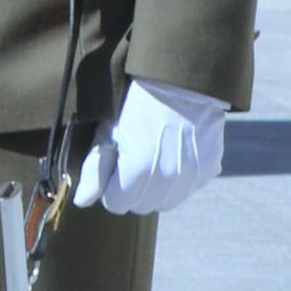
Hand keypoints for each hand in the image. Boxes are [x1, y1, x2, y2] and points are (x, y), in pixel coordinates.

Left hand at [75, 79, 229, 215]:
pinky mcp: (208, 170)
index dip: (109, 188)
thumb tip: (82, 201)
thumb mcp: (107, 133)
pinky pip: (186, 190)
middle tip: (131, 161)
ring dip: (155, 189)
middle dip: (131, 190)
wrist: (179, 84)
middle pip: (140, 206)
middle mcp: (168, 178)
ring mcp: (191, 175)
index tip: (113, 169)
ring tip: (152, 159)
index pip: (116, 204)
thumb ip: (94, 170)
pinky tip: (172, 156)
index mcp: (138, 169)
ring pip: (164, 202)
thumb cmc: (136, 106)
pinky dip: (178, 181)